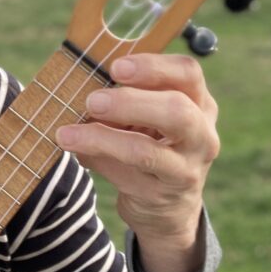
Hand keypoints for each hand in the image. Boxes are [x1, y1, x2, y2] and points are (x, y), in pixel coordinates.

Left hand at [56, 53, 218, 271]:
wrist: (167, 205)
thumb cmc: (149, 142)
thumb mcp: (145, 115)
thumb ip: (124, 97)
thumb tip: (81, 82)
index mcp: (199, 102)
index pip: (188, 73)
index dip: (152, 66)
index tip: (115, 67)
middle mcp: (202, 135)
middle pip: (177, 111)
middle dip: (129, 102)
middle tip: (92, 101)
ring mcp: (186, 169)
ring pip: (147, 152)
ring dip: (102, 139)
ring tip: (68, 133)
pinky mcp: (161, 195)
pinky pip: (126, 176)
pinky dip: (98, 161)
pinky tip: (77, 151)